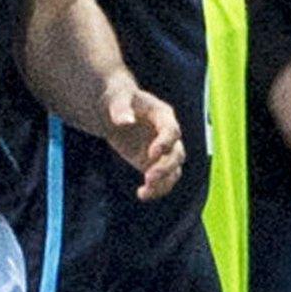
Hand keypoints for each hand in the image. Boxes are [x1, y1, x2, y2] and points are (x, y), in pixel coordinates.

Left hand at [99, 79, 184, 200]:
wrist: (113, 108)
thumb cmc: (118, 97)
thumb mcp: (117, 97)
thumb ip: (121, 108)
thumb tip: (125, 121)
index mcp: (163, 115)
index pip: (172, 131)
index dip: (165, 143)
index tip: (152, 153)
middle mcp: (168, 135)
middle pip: (177, 154)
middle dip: (165, 168)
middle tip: (148, 177)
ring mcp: (163, 151)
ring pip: (173, 171)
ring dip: (163, 183)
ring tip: (144, 192)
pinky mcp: (153, 162)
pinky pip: (162, 180)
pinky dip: (155, 190)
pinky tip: (141, 194)